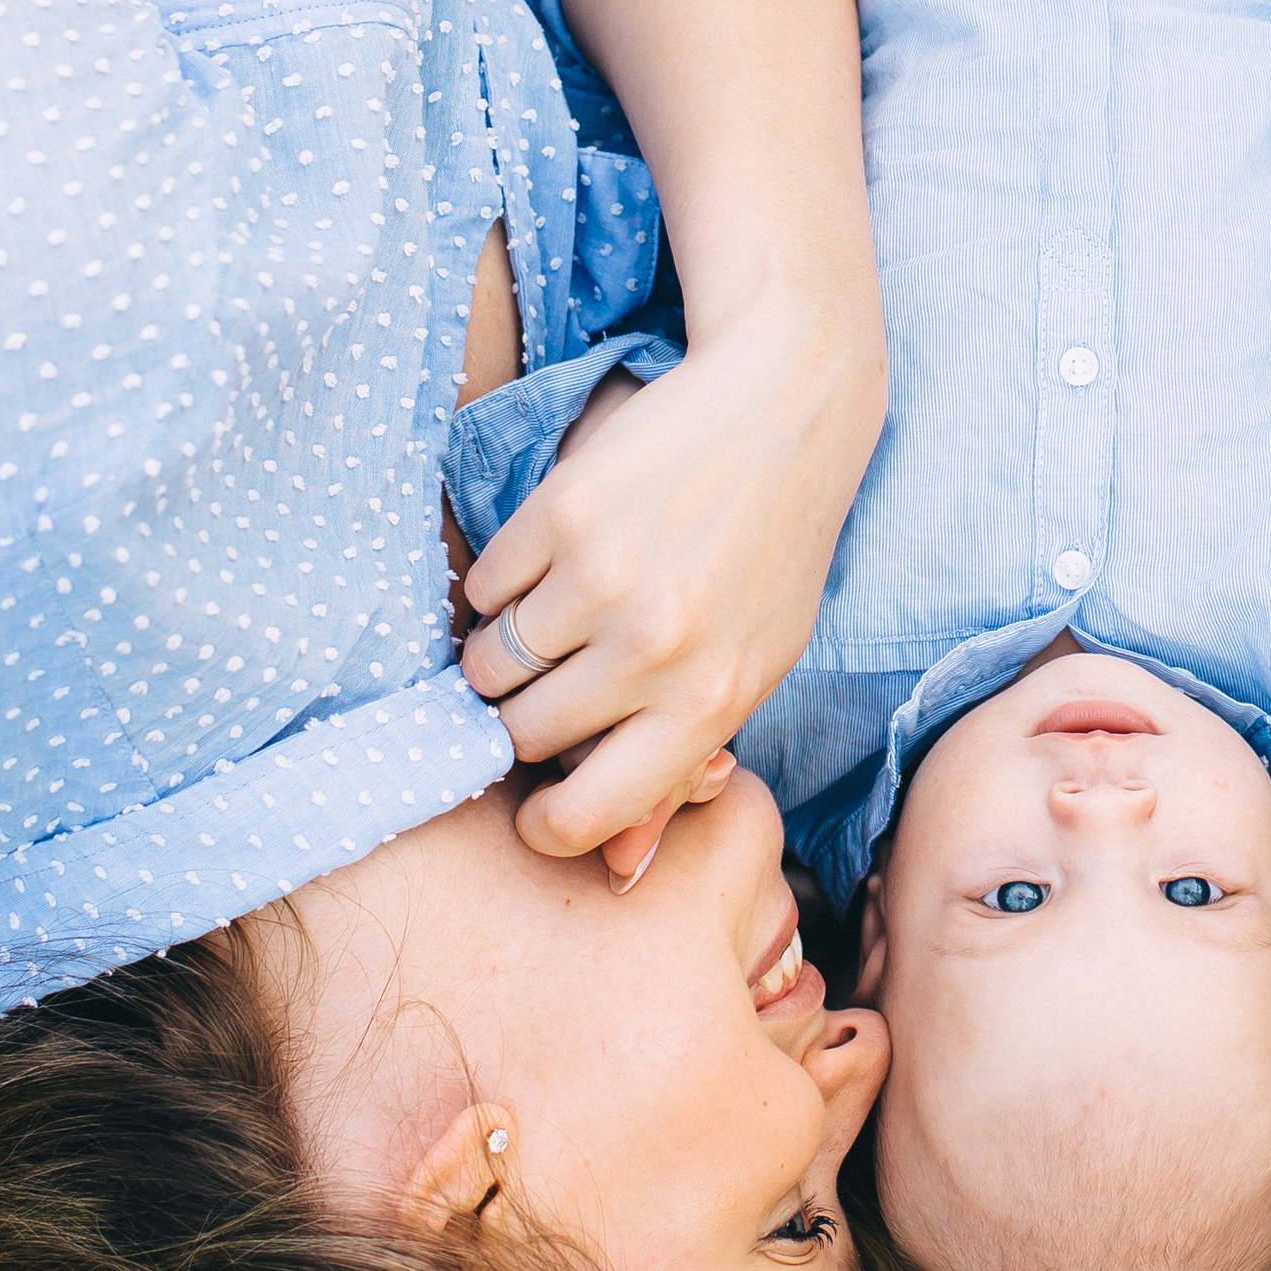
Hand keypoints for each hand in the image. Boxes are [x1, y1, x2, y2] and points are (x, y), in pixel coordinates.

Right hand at [458, 309, 879, 885]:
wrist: (786, 403)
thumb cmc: (769, 550)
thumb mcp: (754, 663)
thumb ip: (682, 760)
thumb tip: (618, 867)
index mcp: (712, 704)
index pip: (589, 817)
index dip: (547, 824)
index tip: (538, 806)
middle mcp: (656, 653)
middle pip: (522, 735)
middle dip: (525, 716)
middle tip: (561, 673)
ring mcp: (604, 583)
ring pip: (489, 665)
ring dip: (504, 648)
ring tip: (557, 611)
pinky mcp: (561, 515)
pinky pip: (484, 588)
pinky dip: (503, 582)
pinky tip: (557, 554)